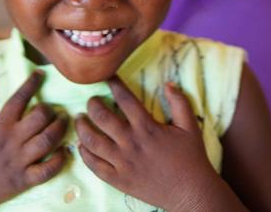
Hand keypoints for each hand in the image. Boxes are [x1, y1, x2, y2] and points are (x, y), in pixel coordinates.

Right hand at [0, 71, 67, 211]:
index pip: (18, 99)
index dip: (31, 83)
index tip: (41, 73)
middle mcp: (11, 141)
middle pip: (40, 117)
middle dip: (51, 109)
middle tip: (55, 108)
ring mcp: (19, 161)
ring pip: (48, 140)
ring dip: (60, 128)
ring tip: (64, 122)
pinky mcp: (24, 181)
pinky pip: (48, 169)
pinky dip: (60, 159)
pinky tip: (64, 150)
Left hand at [74, 76, 219, 211]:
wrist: (191, 193)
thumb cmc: (191, 158)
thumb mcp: (190, 126)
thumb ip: (180, 103)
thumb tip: (168, 83)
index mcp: (147, 127)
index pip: (125, 99)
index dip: (114, 84)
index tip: (107, 77)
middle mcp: (131, 143)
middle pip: (102, 117)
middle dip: (92, 104)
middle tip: (91, 100)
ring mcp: (123, 163)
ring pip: (92, 141)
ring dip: (82, 127)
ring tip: (79, 119)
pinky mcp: (119, 180)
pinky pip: (95, 166)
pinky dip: (84, 154)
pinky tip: (81, 145)